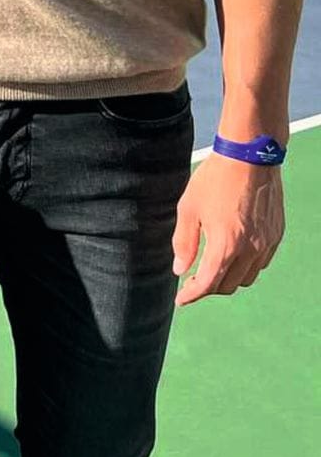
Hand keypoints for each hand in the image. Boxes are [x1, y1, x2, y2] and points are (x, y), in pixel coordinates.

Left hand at [172, 153, 284, 305]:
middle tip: (193, 278)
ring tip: (213, 267)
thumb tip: (180, 269)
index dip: (192, 295)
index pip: (207, 284)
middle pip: (228, 285)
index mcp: (226, 245)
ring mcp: (266, 243)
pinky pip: (261, 263)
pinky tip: (234, 254)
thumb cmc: (216, 179)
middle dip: (208, 287)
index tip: (181, 300)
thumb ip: (184, 243)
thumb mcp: (189, 208)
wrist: (250, 156)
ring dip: (228, 279)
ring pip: (247, 278)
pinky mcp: (276, 234)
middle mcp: (250, 250)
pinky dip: (246, 267)